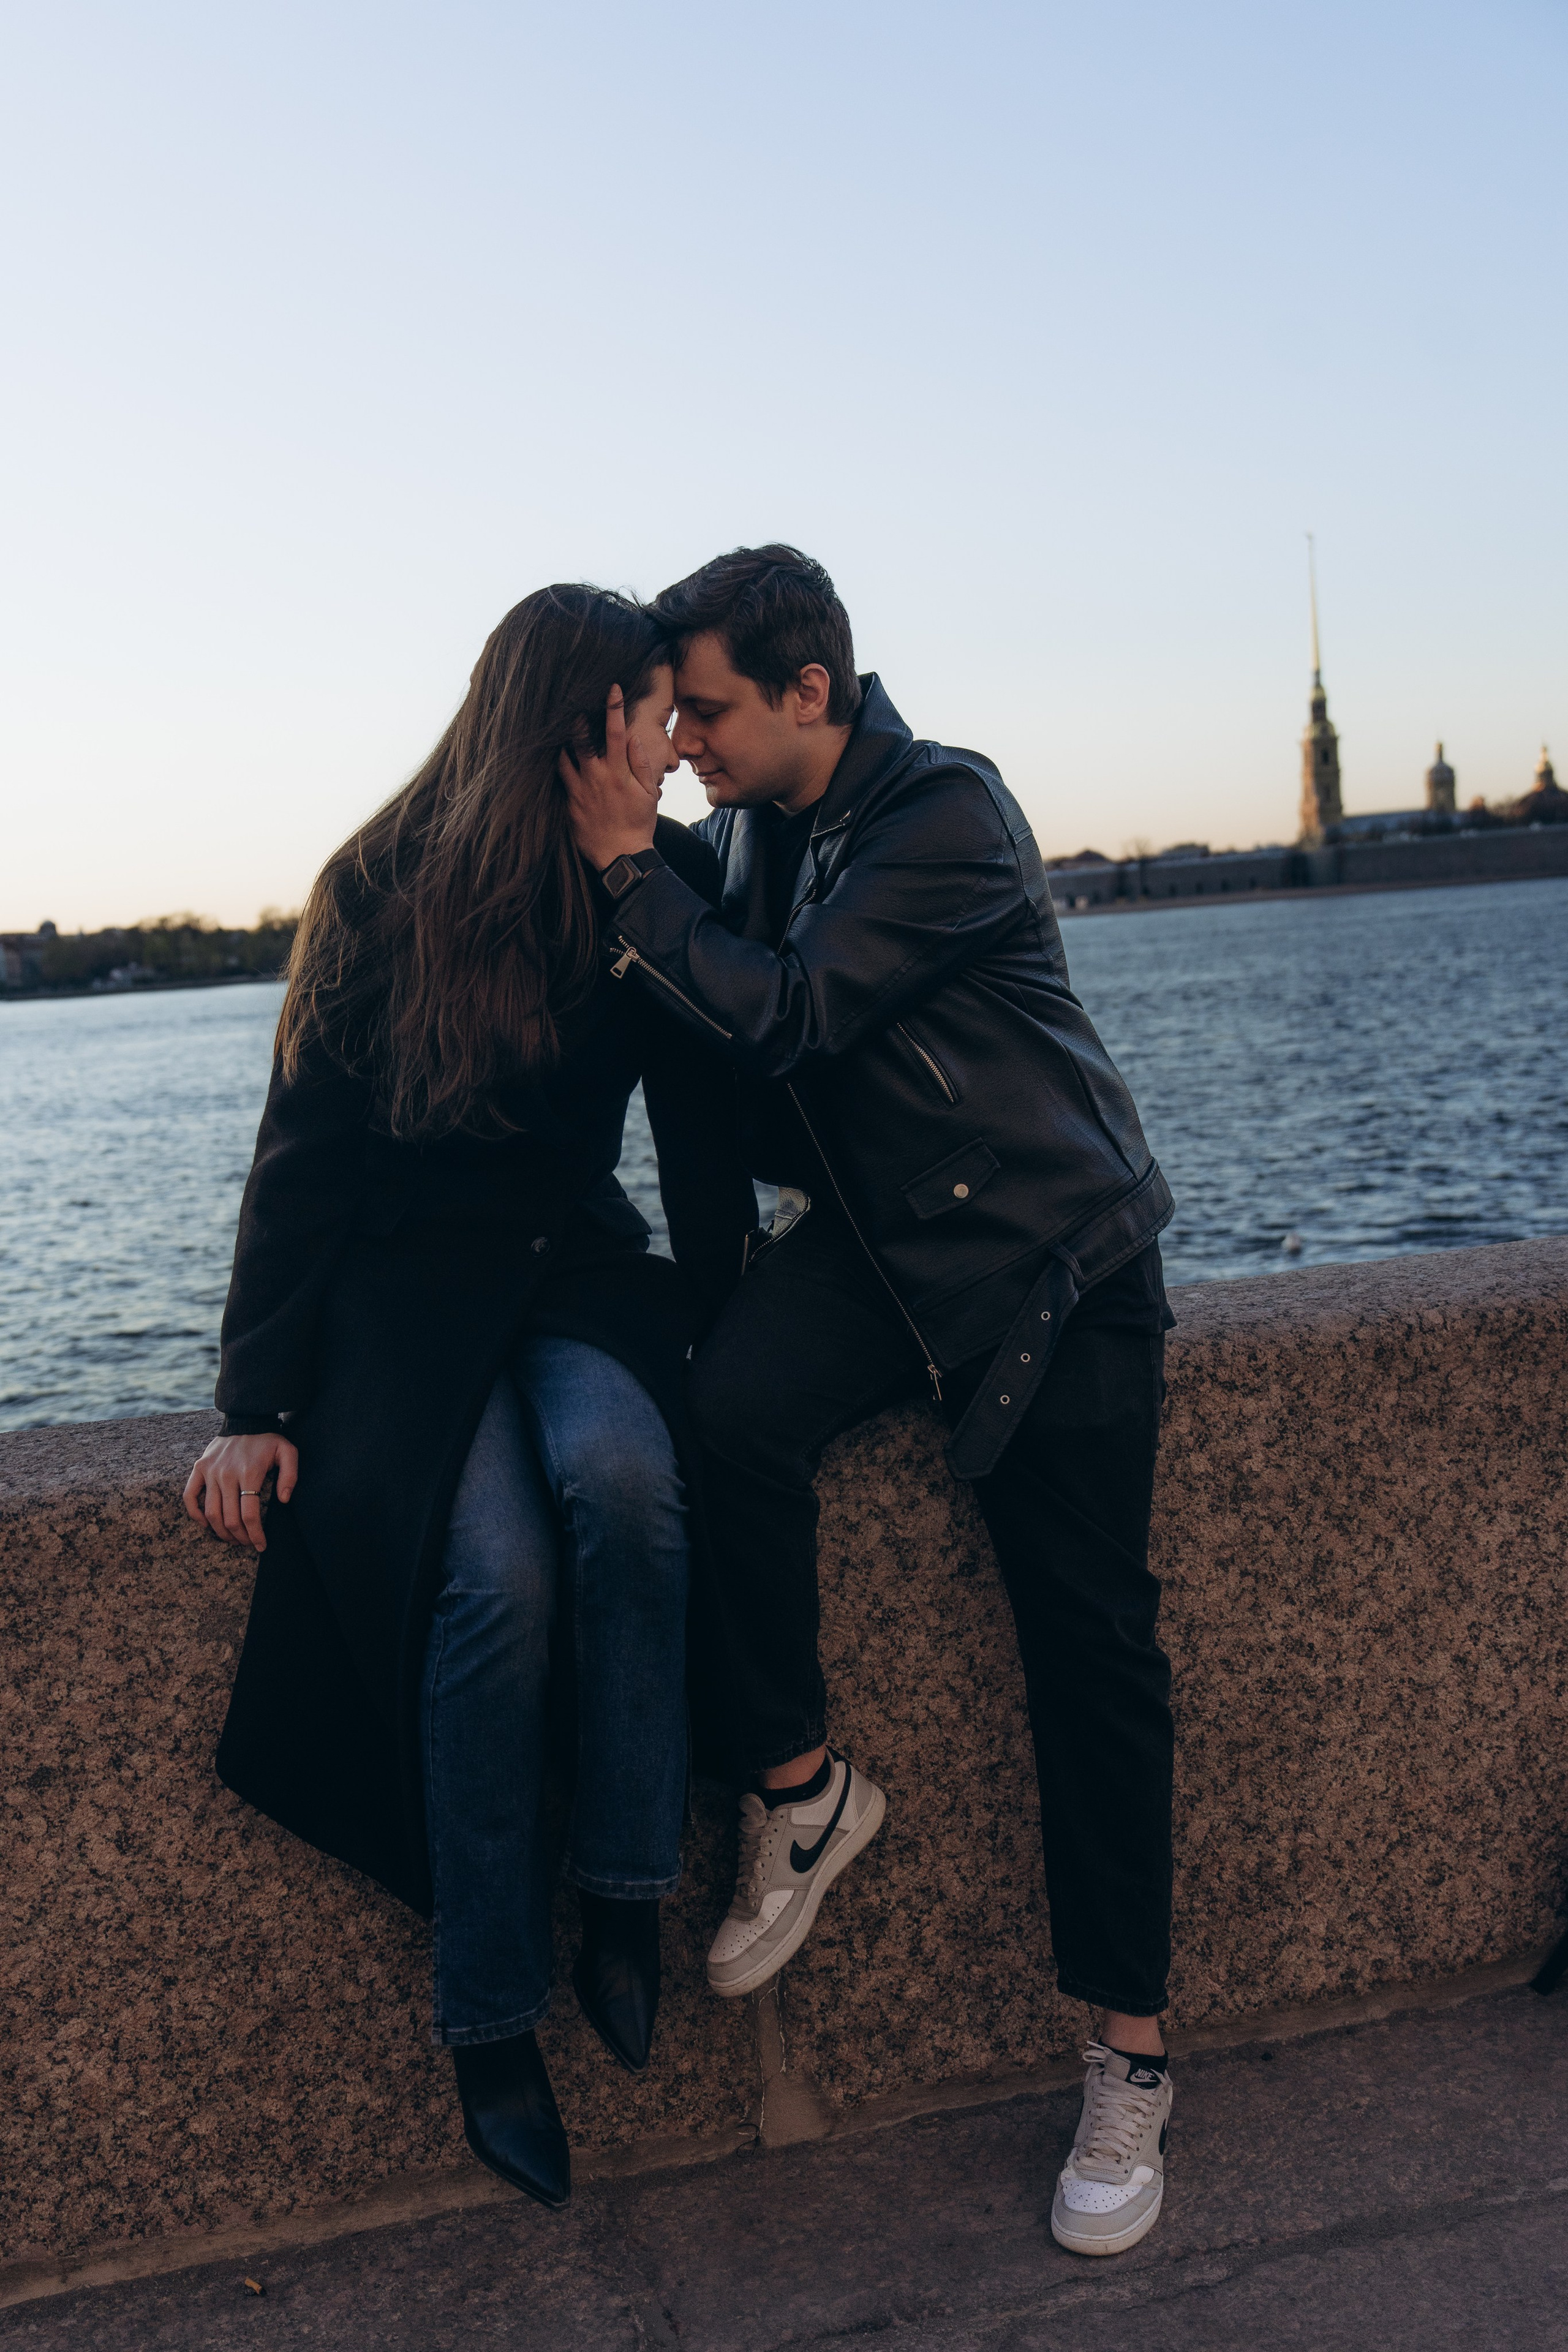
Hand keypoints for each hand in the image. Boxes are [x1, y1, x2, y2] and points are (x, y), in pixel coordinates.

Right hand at [183, 1432, 297, 1551]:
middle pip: (230, 1518)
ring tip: (233, 1539)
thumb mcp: (288, 1452)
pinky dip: (195, 1514)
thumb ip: (290, 1475)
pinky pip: (189, 1496)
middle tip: (248, 1544)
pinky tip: (207, 1524)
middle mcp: (226, 1474)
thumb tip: (283, 1500)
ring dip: (221, 1532)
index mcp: (249, 1473)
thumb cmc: (268, 1440)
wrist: (246, 1419)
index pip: (249, 1514)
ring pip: (211, 1512)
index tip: (261, 1545)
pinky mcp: (199, 1468)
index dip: (255, 1534)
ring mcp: (210, 1472)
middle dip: (240, 1537)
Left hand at [559, 685, 660, 868]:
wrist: (621, 856)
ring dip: (563, 744)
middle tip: (572, 707)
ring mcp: (579, 791)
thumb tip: (634, 739)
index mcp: (618, 773)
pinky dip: (559, 769)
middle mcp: (596, 778)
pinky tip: (559, 763)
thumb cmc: (638, 824)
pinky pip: (560, 781)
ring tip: (562, 735)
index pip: (615, 732)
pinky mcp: (569, 804)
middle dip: (576, 721)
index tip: (612, 689)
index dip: (614, 707)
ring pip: (563, 758)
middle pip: (580, 740)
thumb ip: (641, 764)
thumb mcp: (648, 794)